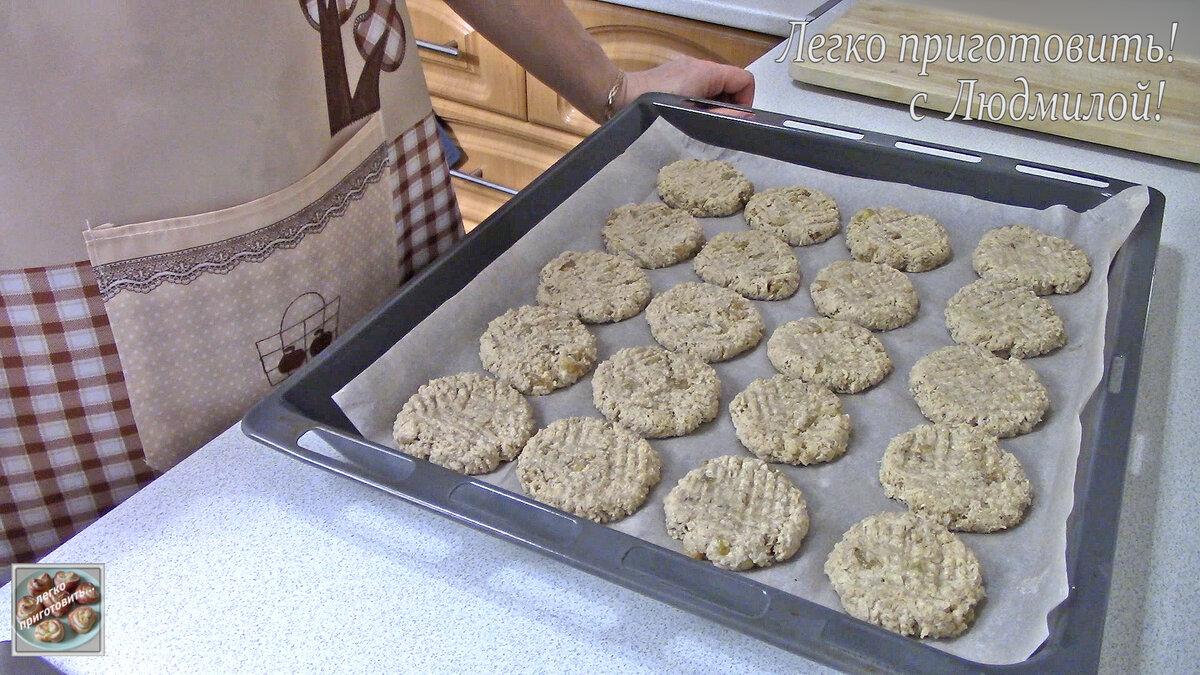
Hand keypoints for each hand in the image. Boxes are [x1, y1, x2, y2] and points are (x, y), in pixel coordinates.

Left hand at [618, 56, 754, 109]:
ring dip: (712, 105)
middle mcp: (699, 65)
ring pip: (714, 87)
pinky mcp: (674, 75)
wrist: (621, 98)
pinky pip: (698, 87)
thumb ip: (722, 114)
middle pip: (730, 84)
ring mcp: (685, 68)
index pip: (745, 80)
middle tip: (712, 124)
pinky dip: (698, 101)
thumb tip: (745, 116)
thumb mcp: (694, 115)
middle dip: (727, 105)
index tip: (731, 119)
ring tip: (696, 120)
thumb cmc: (657, 108)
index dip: (744, 102)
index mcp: (708, 71)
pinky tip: (684, 114)